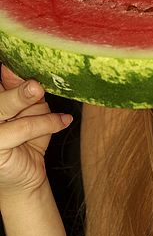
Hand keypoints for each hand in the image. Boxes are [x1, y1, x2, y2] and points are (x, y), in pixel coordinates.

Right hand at [0, 64, 71, 200]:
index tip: (20, 59)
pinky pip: (22, 128)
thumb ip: (26, 92)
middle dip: (14, 85)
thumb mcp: (32, 109)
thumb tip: (23, 71)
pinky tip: (63, 121)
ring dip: (27, 101)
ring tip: (40, 92)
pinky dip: (46, 122)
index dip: (8, 70)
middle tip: (33, 82)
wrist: (28, 175)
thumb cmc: (30, 138)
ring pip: (4, 108)